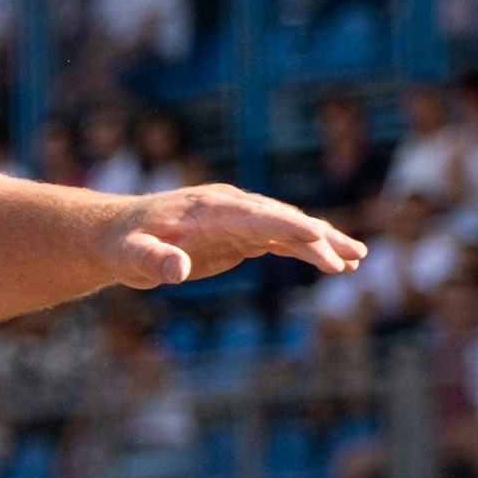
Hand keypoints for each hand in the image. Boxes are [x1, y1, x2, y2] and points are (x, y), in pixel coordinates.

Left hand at [106, 185, 366, 289]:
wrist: (122, 234)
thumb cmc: (125, 244)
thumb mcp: (131, 256)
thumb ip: (153, 261)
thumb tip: (177, 270)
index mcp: (211, 209)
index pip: (257, 215)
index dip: (287, 225)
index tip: (317, 235)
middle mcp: (232, 208)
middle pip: (282, 220)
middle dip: (317, 237)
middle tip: (348, 257)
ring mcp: (239, 221)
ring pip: (287, 229)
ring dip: (322, 243)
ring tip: (355, 259)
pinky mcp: (240, 236)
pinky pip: (280, 240)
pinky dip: (306, 249)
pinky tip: (332, 261)